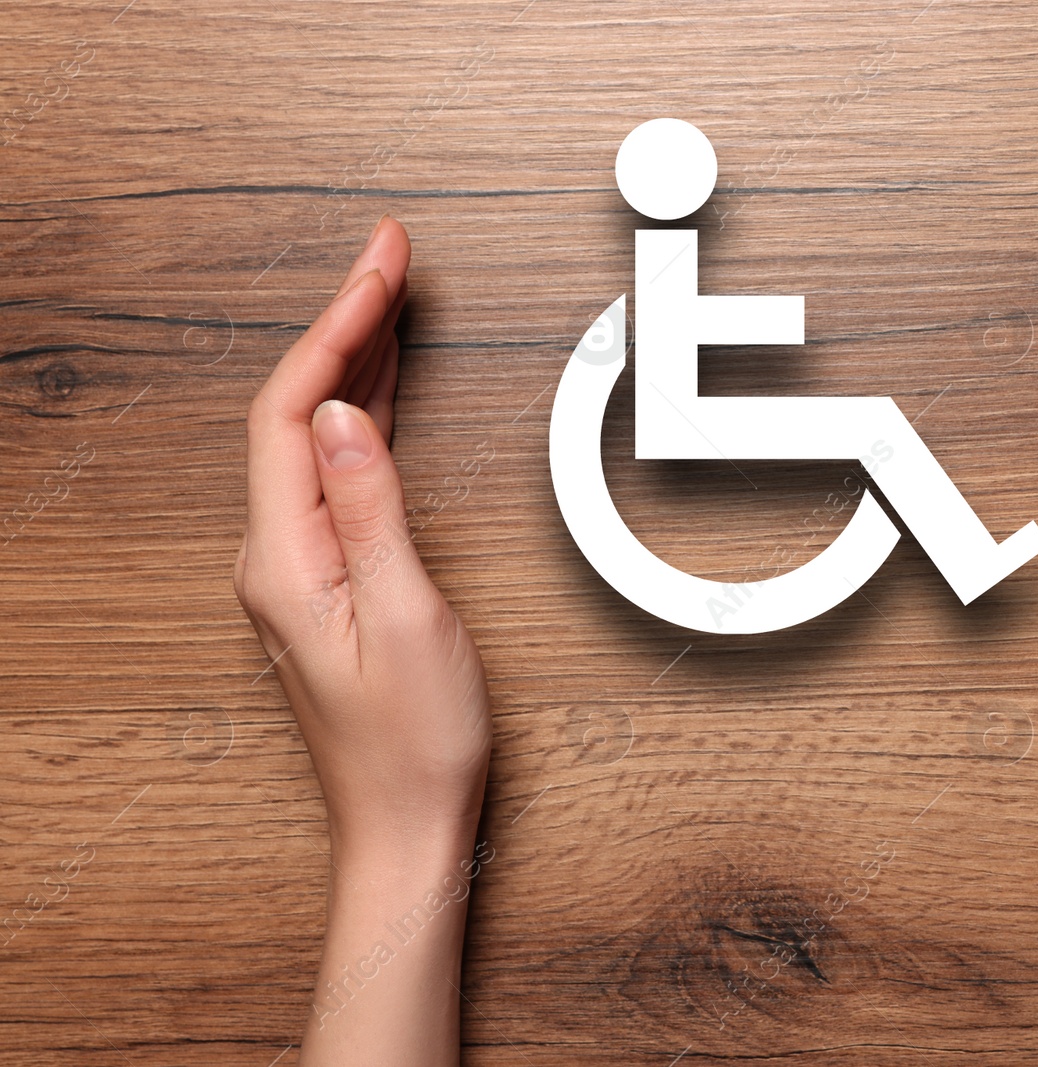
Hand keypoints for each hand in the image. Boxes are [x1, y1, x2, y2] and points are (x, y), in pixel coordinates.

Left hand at [234, 217, 490, 1063]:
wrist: (407, 826)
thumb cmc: (414, 743)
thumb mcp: (410, 617)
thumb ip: (371, 510)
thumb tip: (340, 414)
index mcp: (284, 558)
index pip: (290, 411)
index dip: (335, 327)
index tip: (379, 267)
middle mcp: (275, 557)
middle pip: (294, 411)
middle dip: (344, 325)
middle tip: (389, 258)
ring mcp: (295, 569)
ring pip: (311, 438)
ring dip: (351, 364)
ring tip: (391, 301)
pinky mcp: (323, 581)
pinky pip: (331, 474)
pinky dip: (360, 418)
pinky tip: (380, 394)